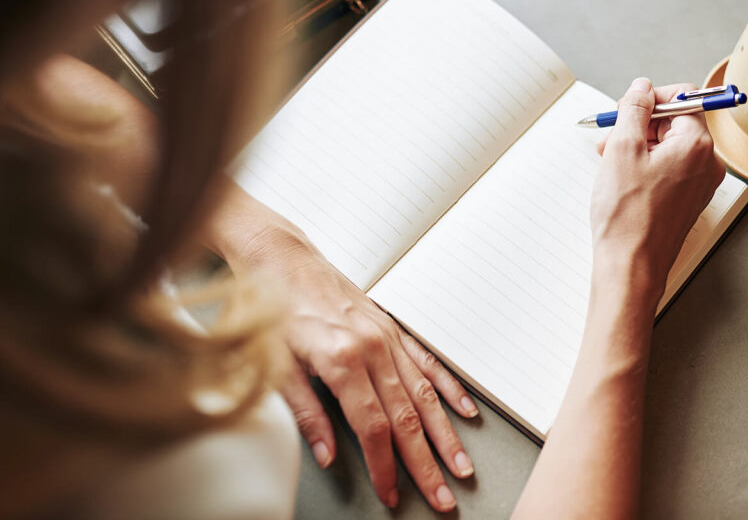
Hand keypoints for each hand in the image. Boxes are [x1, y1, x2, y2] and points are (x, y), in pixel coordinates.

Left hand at [209, 190, 476, 512]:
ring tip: (461, 463)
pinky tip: (464, 410)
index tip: (393, 493)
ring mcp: (386, 337)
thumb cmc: (276, 309)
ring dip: (445, 433)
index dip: (386, 466)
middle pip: (407, 418)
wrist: (284, 260)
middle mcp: (372, 349)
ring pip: (424, 394)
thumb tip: (328, 454)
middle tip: (444, 496)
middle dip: (427, 462)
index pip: (373, 427)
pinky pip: (427, 362)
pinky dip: (448, 388)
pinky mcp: (391, 328)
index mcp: (342, 361)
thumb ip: (306, 414)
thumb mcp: (277, 366)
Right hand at [590, 78, 724, 313]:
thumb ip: (634, 109)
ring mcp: (699, 185)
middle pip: (675, 123)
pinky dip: (646, 166)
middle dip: (640, 124)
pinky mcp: (687, 201)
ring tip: (609, 160)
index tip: (628, 109)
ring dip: (639, 145)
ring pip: (670, 147)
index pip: (683, 98)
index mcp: (697, 145)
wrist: (631, 267)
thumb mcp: (622, 149)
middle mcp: (707, 163)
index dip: (650, 99)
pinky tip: (621, 178)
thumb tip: (642, 88)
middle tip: (611, 137)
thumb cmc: (627, 215)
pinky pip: (670, 170)